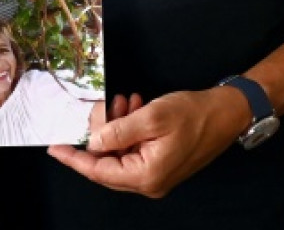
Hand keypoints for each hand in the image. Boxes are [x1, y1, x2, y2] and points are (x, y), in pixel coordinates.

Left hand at [49, 87, 247, 198]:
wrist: (228, 112)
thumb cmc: (194, 114)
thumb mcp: (151, 117)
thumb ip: (117, 130)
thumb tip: (93, 140)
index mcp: (146, 176)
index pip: (99, 171)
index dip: (74, 158)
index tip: (55, 147)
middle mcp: (149, 181)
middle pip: (108, 163)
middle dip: (100, 133)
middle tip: (102, 107)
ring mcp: (156, 173)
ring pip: (120, 152)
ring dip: (115, 126)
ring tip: (121, 101)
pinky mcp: (162, 162)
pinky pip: (134, 148)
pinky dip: (128, 128)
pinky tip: (132, 106)